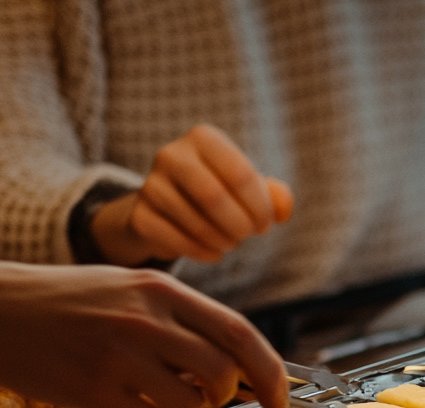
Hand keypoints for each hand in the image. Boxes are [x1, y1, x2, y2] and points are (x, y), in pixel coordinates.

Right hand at [0, 257, 288, 407]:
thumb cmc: (65, 302)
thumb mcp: (130, 289)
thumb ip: (182, 318)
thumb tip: (236, 358)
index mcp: (162, 291)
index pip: (239, 333)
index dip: (269, 371)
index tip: (278, 396)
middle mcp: (146, 320)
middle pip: (221, 374)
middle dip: (222, 396)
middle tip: (202, 395)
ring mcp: (119, 356)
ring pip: (187, 404)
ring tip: (153, 395)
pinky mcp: (93, 389)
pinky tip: (122, 404)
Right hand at [92, 124, 293, 266]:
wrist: (170, 208)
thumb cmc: (221, 192)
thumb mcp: (249, 188)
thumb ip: (275, 196)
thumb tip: (283, 209)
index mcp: (203, 138)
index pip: (239, 173)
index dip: (260, 207)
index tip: (266, 225)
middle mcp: (171, 154)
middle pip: (213, 197)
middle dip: (240, 225)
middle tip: (248, 236)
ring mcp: (150, 185)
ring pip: (195, 222)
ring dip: (223, 241)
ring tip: (231, 242)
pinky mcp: (141, 216)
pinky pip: (177, 241)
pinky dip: (203, 253)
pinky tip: (213, 253)